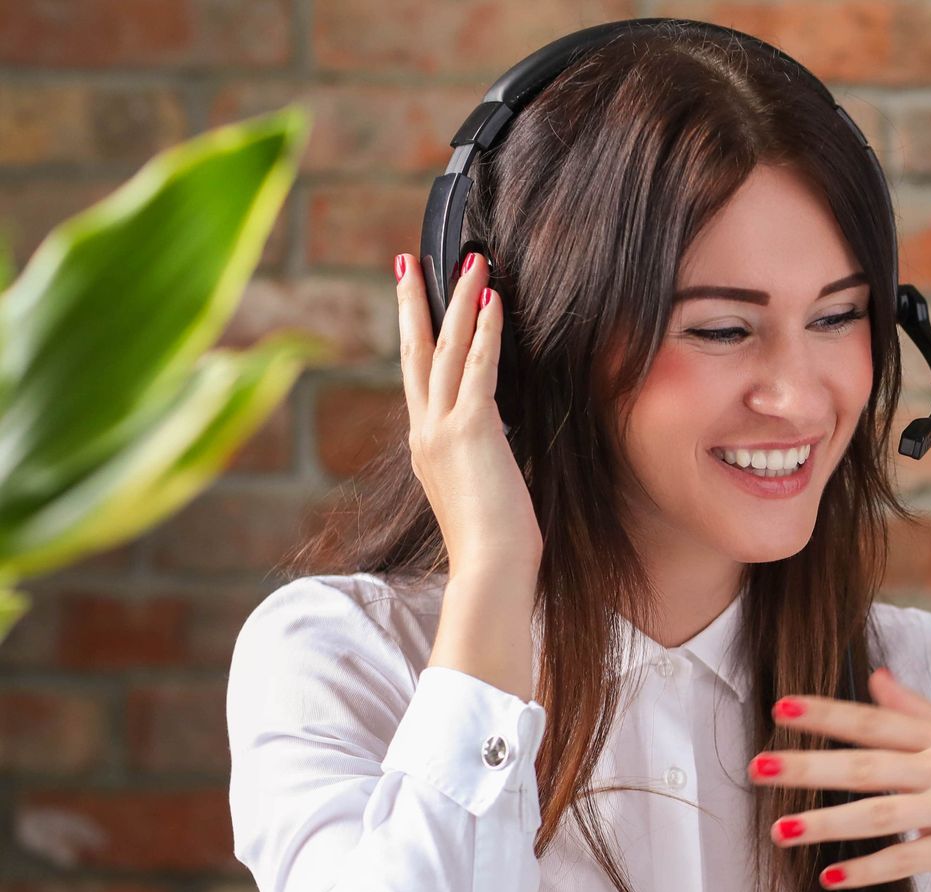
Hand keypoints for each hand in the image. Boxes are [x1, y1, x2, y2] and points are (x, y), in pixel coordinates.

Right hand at [394, 249, 542, 578]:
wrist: (490, 569)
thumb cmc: (494, 545)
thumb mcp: (479, 491)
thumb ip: (478, 460)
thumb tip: (494, 445)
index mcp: (425, 446)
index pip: (416, 378)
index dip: (414, 334)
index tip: (412, 299)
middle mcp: (425, 431)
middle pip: (414, 351)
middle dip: (415, 302)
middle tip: (411, 258)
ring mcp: (442, 429)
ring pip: (445, 349)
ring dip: (460, 300)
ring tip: (470, 260)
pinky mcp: (471, 431)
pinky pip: (478, 368)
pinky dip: (485, 331)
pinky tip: (494, 300)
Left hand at [751, 668, 930, 889]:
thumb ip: (918, 710)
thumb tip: (875, 677)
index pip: (874, 721)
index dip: (826, 713)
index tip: (780, 707)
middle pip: (867, 764)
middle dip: (809, 765)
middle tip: (758, 767)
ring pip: (880, 813)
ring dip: (827, 822)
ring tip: (779, 830)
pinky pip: (909, 859)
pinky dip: (869, 868)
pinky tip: (830, 877)